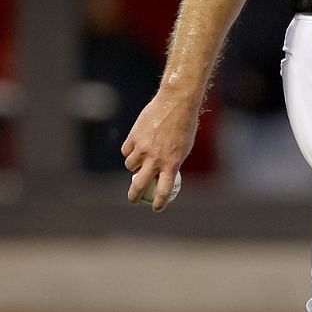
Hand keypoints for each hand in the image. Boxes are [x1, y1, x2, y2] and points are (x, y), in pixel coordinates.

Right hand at [122, 89, 199, 211]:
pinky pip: (126, 151)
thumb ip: (172, 161)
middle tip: (133, 200)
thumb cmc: (185, 126)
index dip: (159, 202)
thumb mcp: (184, 147)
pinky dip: (130, 152)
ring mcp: (142, 148)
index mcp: (171, 163)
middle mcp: (155, 159)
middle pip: (139, 185)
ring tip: (141, 160)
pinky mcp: (133, 137)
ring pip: (130, 166)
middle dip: (134, 196)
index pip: (163, 190)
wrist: (176, 104)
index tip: (157, 208)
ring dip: (134, 167)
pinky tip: (136, 147)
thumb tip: (163, 174)